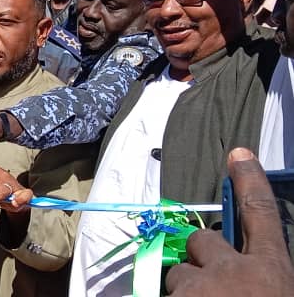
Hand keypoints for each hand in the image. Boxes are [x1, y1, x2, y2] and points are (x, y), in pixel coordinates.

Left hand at [165, 148, 293, 295]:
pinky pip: (160, 294)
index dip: (249, 182)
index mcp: (270, 272)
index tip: (239, 156)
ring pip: (178, 272)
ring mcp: (196, 287)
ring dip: (186, 288)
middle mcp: (231, 272)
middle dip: (202, 256)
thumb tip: (256, 269)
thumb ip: (266, 276)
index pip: (260, 212)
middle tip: (211, 283)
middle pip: (203, 240)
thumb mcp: (280, 292)